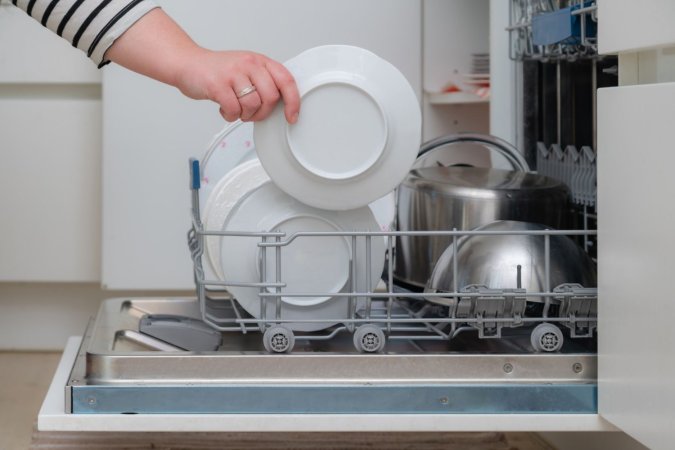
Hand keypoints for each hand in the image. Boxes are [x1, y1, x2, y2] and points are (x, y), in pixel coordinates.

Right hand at [104, 9, 299, 123]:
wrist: (188, 64)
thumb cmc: (219, 71)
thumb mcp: (247, 69)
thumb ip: (264, 82)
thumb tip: (282, 106)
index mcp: (260, 61)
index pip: (286, 81)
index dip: (293, 102)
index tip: (291, 117)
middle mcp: (249, 64)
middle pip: (271, 98)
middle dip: (262, 113)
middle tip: (251, 113)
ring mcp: (233, 73)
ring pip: (253, 105)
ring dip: (245, 115)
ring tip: (236, 109)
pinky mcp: (218, 85)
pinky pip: (234, 110)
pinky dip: (230, 115)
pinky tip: (225, 109)